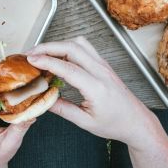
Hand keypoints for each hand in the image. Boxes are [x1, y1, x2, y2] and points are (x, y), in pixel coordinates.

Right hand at [25, 37, 157, 147]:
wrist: (136, 121)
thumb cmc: (114, 124)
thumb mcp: (85, 122)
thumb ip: (63, 109)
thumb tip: (43, 100)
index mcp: (97, 88)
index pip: (68, 68)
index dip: (47, 61)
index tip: (31, 60)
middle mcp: (101, 72)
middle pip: (72, 47)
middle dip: (48, 47)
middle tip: (31, 53)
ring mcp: (104, 65)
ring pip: (79, 43)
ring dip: (58, 44)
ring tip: (42, 53)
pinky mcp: (103, 64)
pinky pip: (85, 48)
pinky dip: (68, 47)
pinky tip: (58, 56)